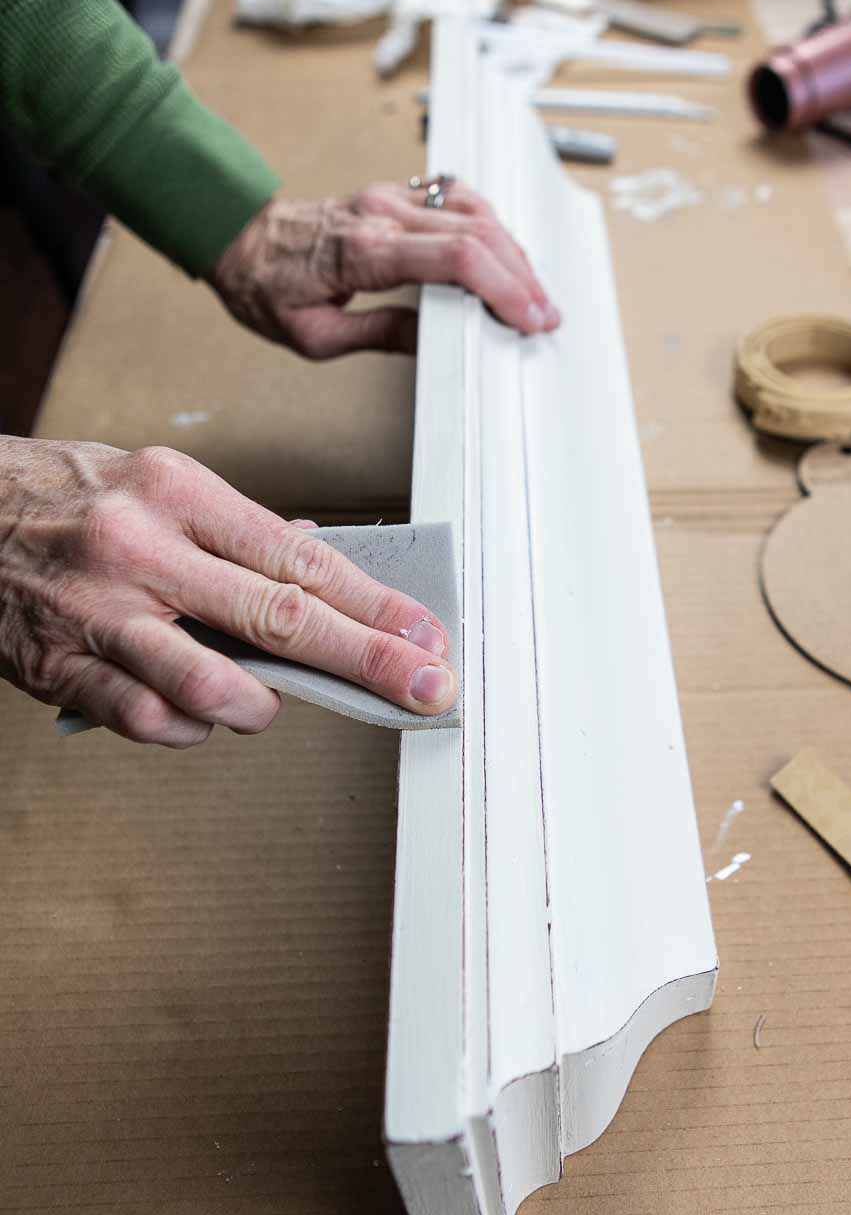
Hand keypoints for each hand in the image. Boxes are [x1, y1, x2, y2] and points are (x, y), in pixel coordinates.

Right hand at [0, 437, 456, 747]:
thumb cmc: (67, 499)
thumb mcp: (155, 485)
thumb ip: (234, 535)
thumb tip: (320, 573)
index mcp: (179, 493)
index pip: (301, 558)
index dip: (375, 603)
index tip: (426, 633)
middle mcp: (144, 549)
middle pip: (280, 616)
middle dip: (367, 659)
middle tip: (425, 686)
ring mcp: (100, 612)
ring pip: (210, 680)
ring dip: (261, 705)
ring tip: (270, 705)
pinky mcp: (60, 667)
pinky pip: (146, 718)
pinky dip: (186, 728)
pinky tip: (194, 715)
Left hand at [208, 179, 561, 357]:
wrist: (240, 239)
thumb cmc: (268, 288)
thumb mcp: (315, 336)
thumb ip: (380, 335)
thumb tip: (436, 343)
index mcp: (364, 250)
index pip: (456, 259)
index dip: (502, 287)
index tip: (528, 317)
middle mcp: (382, 214)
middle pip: (478, 233)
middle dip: (520, 277)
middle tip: (545, 314)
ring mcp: (391, 198)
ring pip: (474, 212)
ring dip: (512, 252)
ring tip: (532, 292)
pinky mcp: (395, 195)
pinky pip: (457, 200)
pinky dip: (490, 225)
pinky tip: (505, 252)